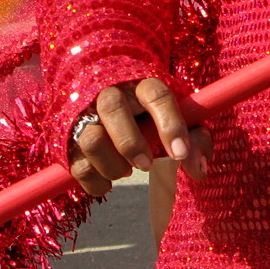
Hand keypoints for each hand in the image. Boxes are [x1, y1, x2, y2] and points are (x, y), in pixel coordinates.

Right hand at [67, 76, 210, 196]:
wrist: (112, 98)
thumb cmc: (154, 115)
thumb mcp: (179, 120)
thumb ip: (196, 140)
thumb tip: (199, 169)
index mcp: (143, 85)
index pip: (156, 95)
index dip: (170, 125)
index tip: (180, 155)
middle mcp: (111, 94)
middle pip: (112, 108)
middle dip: (131, 143)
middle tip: (146, 165)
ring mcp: (87, 116)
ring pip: (92, 138)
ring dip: (112, 164)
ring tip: (126, 171)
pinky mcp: (70, 140)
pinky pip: (77, 165)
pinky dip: (95, 182)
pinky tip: (109, 183)